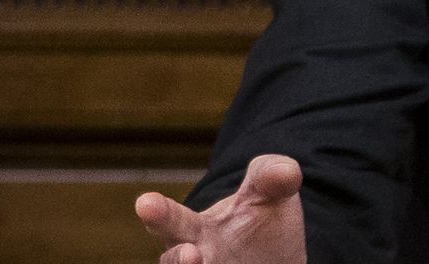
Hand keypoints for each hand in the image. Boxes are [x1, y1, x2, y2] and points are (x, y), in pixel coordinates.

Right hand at [136, 154, 307, 263]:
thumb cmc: (265, 221)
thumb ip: (272, 175)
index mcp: (195, 229)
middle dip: (178, 260)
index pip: (171, 219)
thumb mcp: (271, 192)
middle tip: (188, 253)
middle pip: (175, 262)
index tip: (145, 202)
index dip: (157, 213)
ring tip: (201, 260)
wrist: (281, 260)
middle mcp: (194, 259)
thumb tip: (284, 173)